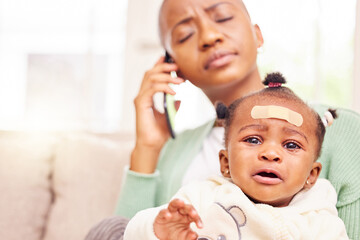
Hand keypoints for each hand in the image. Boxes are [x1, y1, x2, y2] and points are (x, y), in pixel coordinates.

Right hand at [131, 56, 183, 173]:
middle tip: (177, 66)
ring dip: (166, 76)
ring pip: (151, 78)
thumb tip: (180, 99)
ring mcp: (141, 99)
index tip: (170, 59)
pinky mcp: (141, 104)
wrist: (152, 145)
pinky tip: (174, 92)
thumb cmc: (159, 133)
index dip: (159, 65)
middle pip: (150, 73)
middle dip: (164, 67)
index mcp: (147, 96)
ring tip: (179, 80)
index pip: (152, 76)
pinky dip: (164, 87)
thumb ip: (173, 106)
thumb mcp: (170, 116)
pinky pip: (152, 89)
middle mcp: (142, 95)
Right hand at [154, 199, 202, 239]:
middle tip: (194, 214)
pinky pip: (163, 212)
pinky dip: (165, 212)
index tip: (200, 226)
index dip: (198, 220)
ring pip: (174, 204)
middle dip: (190, 209)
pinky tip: (168, 215)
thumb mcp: (184, 237)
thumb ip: (189, 236)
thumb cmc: (176, 234)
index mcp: (187, 217)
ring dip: (177, 202)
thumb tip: (195, 236)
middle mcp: (179, 213)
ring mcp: (170, 212)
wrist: (163, 236)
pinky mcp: (161, 215)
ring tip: (181, 202)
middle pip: (186, 207)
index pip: (194, 216)